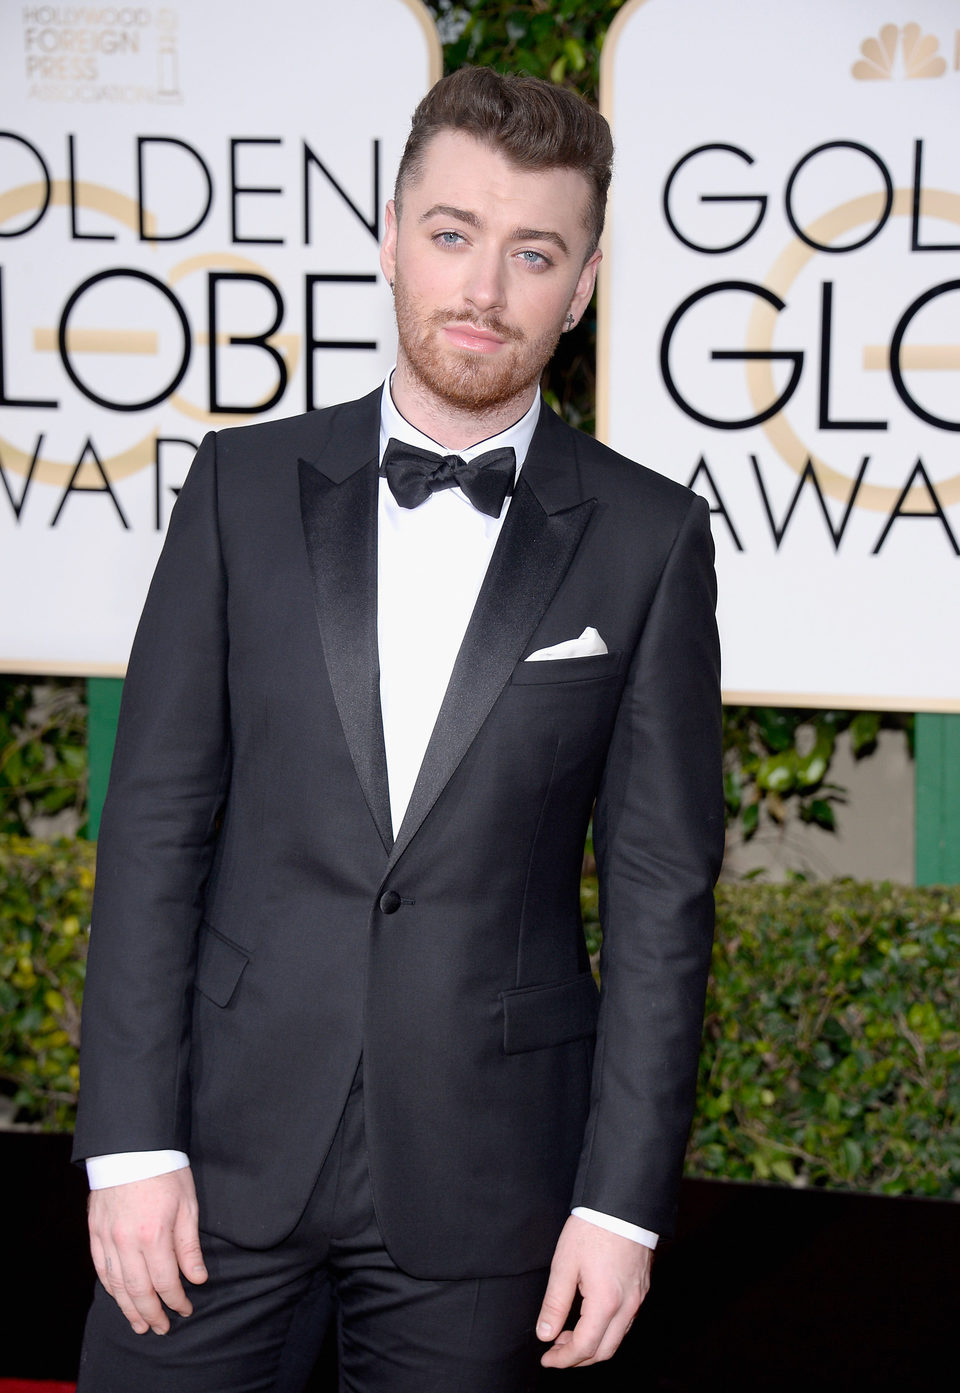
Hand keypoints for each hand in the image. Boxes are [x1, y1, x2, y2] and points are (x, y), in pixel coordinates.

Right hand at [87, 1167, 207, 1334]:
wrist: (131, 1147)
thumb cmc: (165, 1171)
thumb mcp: (187, 1205)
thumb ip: (189, 1246)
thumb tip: (197, 1279)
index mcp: (154, 1235)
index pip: (165, 1282)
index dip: (176, 1300)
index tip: (186, 1309)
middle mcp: (127, 1242)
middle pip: (139, 1291)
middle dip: (152, 1313)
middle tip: (162, 1328)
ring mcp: (107, 1238)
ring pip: (117, 1285)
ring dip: (129, 1309)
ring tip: (140, 1325)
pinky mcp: (95, 1232)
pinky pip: (101, 1269)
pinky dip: (111, 1288)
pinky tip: (120, 1298)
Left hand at [536, 1215, 651, 1367]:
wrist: (623, 1204)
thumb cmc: (593, 1228)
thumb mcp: (564, 1264)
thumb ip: (554, 1303)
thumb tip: (545, 1333)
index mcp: (605, 1302)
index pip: (584, 1347)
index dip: (563, 1359)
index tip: (546, 1358)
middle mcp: (627, 1306)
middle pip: (604, 1351)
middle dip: (578, 1359)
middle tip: (556, 1351)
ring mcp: (638, 1298)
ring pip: (617, 1339)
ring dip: (593, 1345)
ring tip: (568, 1335)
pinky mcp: (642, 1289)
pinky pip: (625, 1323)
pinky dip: (607, 1331)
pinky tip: (590, 1320)